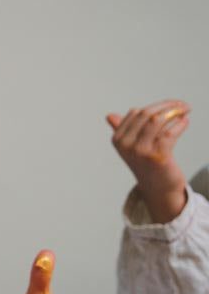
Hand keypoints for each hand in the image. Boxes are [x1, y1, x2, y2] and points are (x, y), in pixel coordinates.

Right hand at [107, 99, 188, 221]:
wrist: (158, 189)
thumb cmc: (147, 165)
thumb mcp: (131, 147)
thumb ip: (121, 131)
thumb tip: (109, 116)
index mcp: (118, 140)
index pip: (135, 113)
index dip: (156, 106)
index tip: (171, 105)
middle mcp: (126, 145)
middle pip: (146, 114)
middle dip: (167, 106)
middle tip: (182, 105)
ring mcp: (141, 151)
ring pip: (157, 120)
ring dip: (174, 112)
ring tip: (185, 111)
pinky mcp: (157, 157)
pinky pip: (169, 133)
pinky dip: (180, 124)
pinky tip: (185, 121)